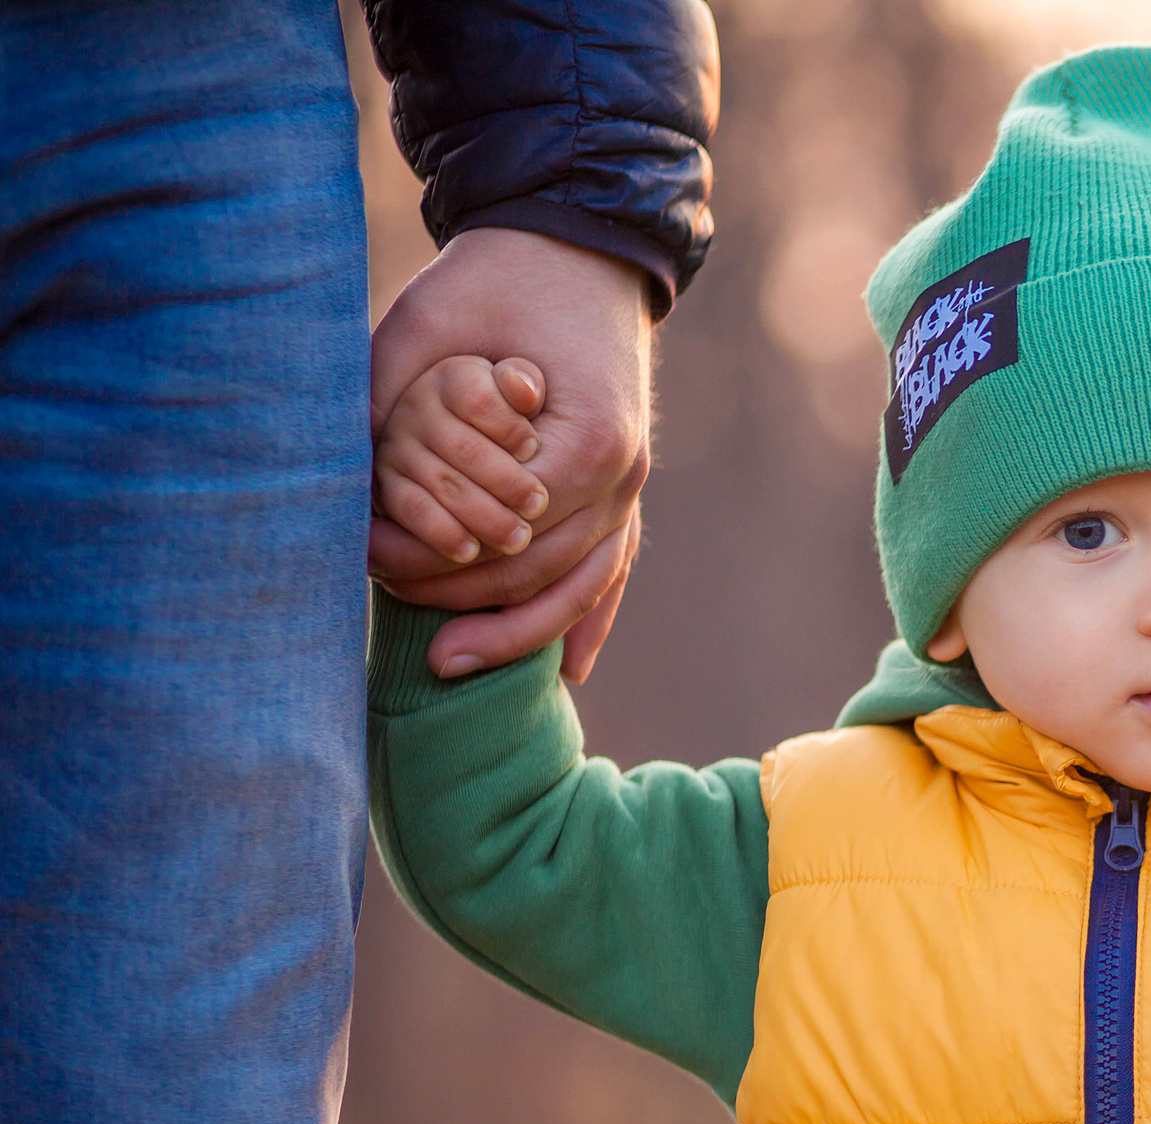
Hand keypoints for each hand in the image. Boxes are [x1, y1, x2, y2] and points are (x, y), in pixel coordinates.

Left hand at [370, 228, 653, 681]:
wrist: (577, 245)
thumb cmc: (497, 281)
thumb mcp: (426, 328)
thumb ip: (388, 404)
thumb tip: (337, 480)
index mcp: (583, 440)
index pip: (503, 535)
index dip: (432, 559)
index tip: (368, 564)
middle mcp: (621, 475)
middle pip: (539, 573)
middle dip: (464, 603)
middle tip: (391, 610)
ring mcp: (632, 485)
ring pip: (579, 585)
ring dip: (516, 632)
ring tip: (451, 661)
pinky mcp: (626, 485)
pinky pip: (613, 567)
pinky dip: (589, 619)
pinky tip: (568, 669)